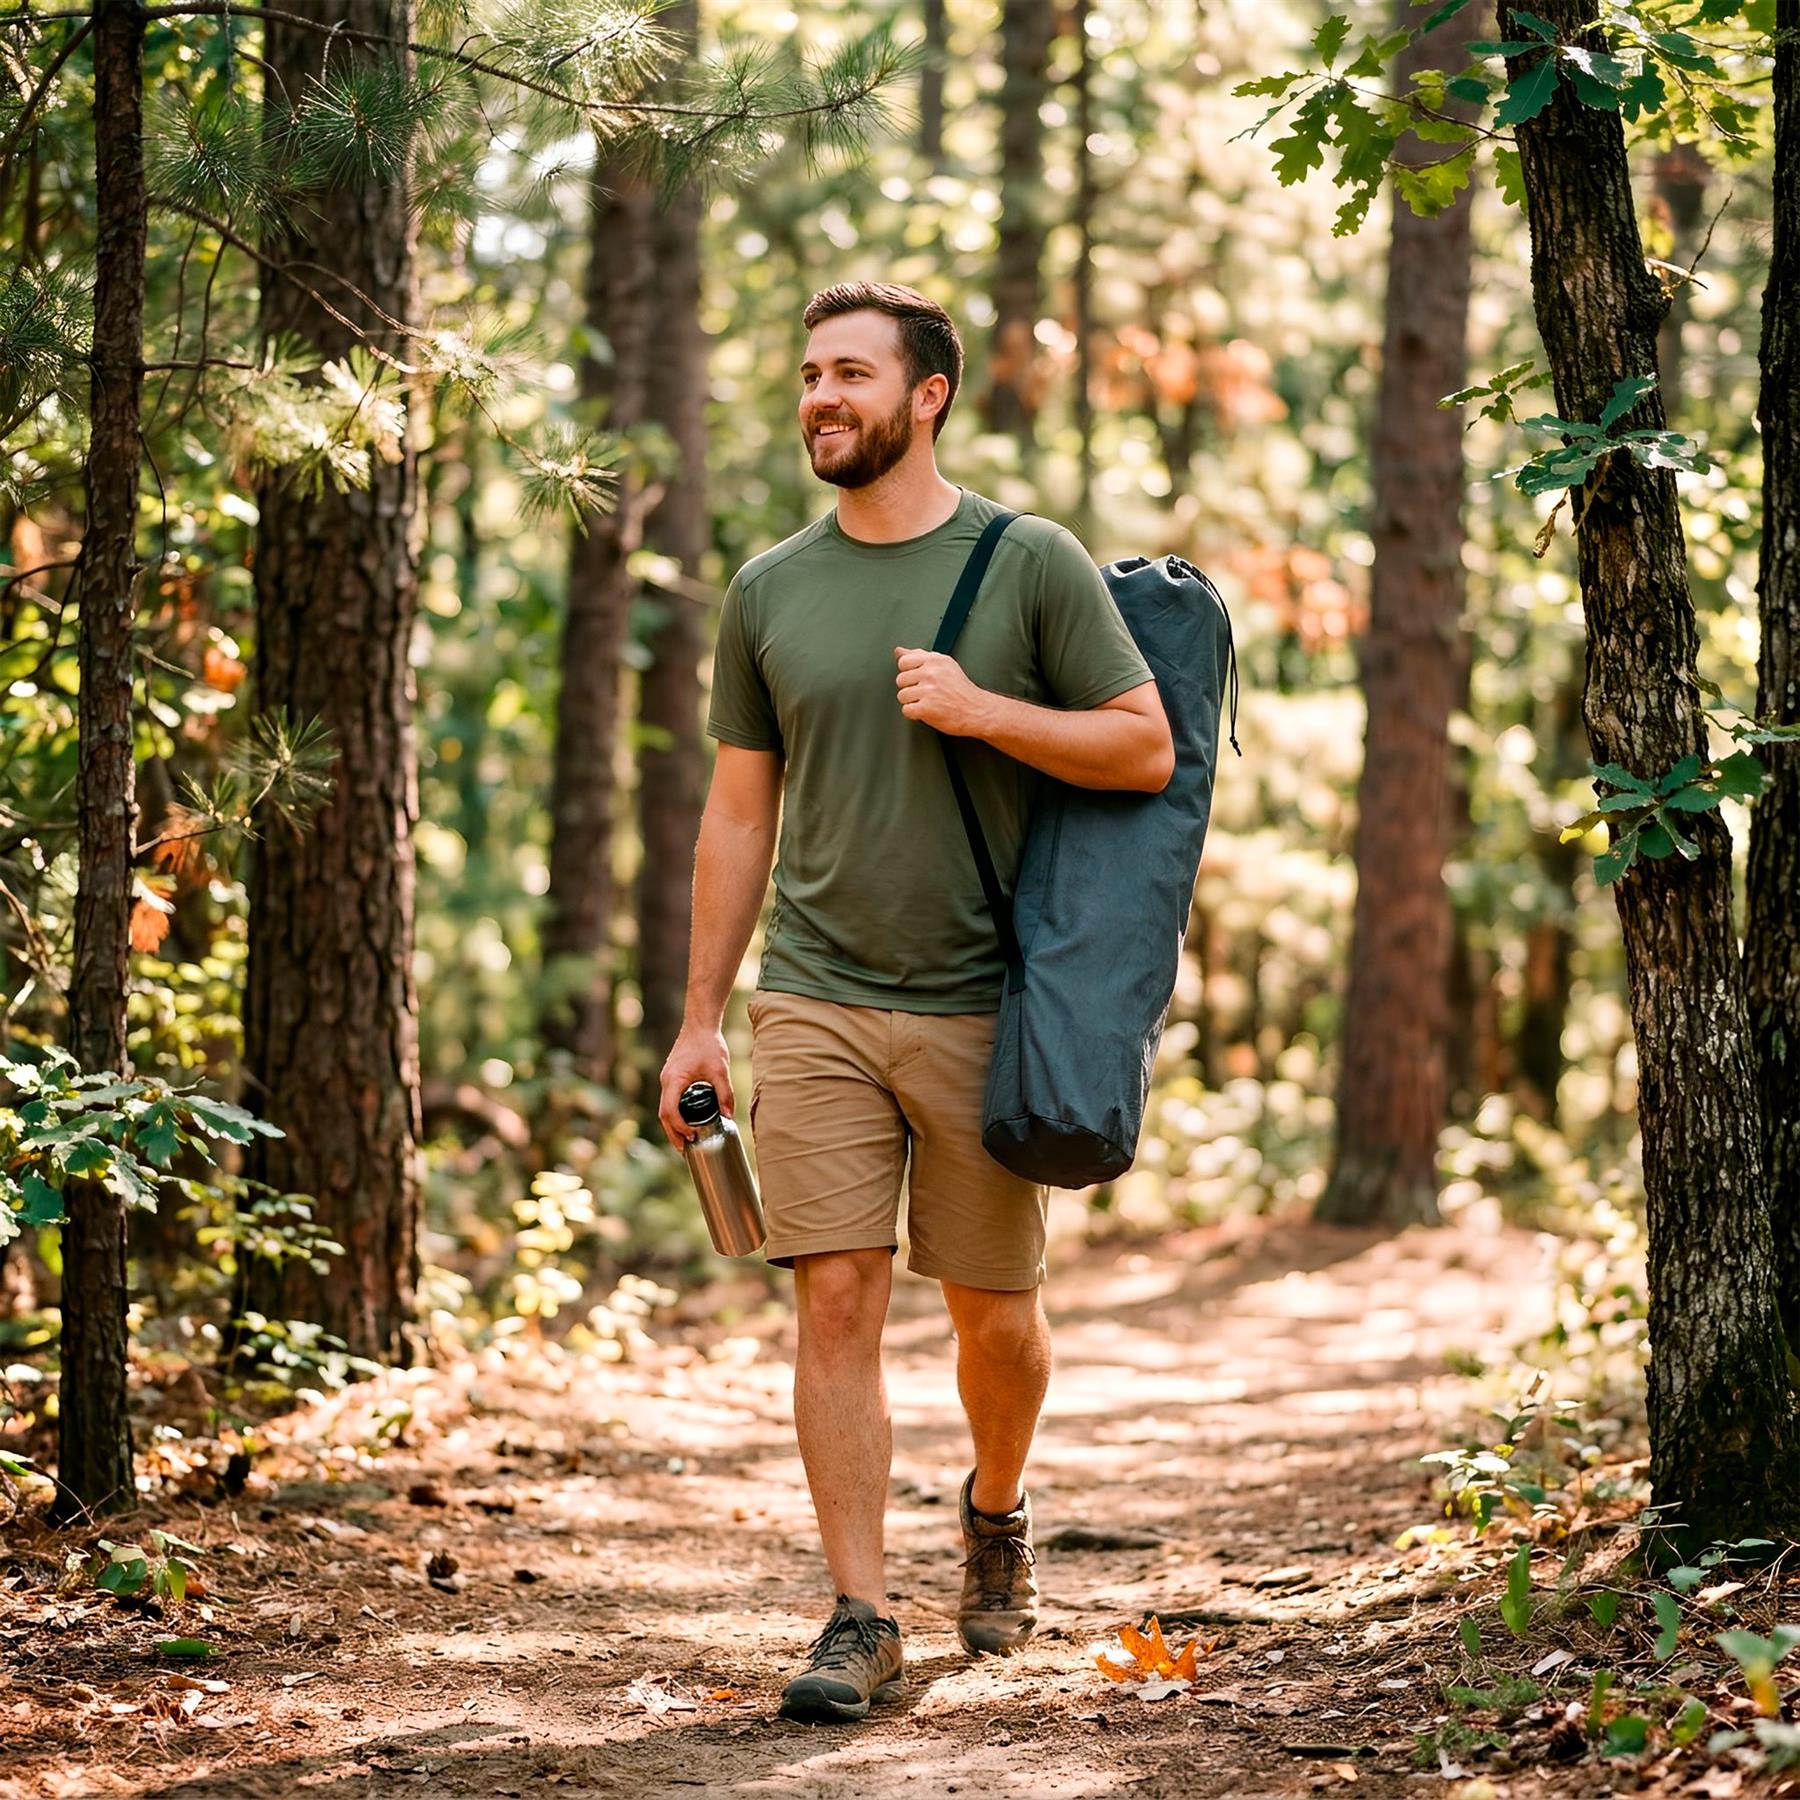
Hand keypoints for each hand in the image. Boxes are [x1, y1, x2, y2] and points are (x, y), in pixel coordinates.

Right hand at [658, 1023, 734, 1149]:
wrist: (700, 1025)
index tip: (693, 1135)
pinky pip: (669, 1101)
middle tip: (686, 1150)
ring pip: (664, 1109)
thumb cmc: (708, 1045)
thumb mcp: (720, 1070)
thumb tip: (728, 1115)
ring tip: (686, 1142)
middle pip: (663, 1115)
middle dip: (673, 1134)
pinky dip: (675, 1115)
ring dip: (673, 1127)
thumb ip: (725, 1092)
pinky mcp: (672, 1078)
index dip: (679, 1128)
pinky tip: (686, 1123)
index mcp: (674, 1081)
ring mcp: (667, 1080)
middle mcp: (666, 1082)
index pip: (669, 1111)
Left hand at [894, 647, 991, 736]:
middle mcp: (931, 673)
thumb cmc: (961, 690)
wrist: (977, 710)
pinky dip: (915, 714)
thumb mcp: (944, 665)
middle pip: (900, 680)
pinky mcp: (926, 708)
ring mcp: (928, 691)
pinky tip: (927, 710)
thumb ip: (919, 656)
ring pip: (902, 696)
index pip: (904, 661)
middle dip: (910, 688)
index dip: (909, 672)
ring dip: (912, 702)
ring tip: (928, 701)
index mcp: (935, 660)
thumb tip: (899, 651)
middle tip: (927, 692)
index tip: (919, 678)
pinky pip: (906, 710)